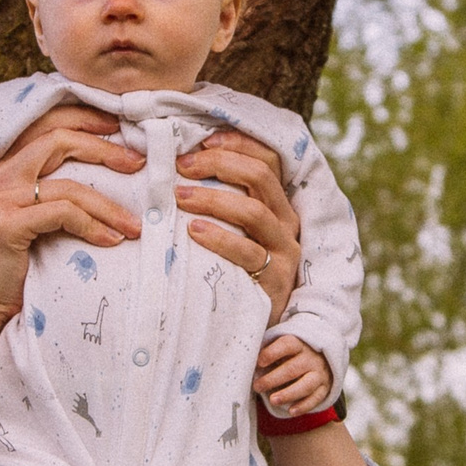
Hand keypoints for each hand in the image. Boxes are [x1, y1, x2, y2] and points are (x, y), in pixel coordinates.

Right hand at [0, 105, 144, 320]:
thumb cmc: (14, 263)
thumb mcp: (35, 219)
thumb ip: (57, 195)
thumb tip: (113, 181)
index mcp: (8, 168)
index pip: (45, 126)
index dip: (83, 119)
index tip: (118, 127)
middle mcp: (1, 176)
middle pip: (58, 141)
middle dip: (104, 149)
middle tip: (137, 164)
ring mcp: (1, 199)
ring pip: (69, 187)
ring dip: (108, 206)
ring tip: (133, 225)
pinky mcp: (8, 224)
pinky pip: (63, 214)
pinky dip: (93, 226)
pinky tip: (110, 241)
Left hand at [178, 130, 299, 320]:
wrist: (252, 324)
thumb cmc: (234, 268)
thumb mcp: (235, 231)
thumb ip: (221, 201)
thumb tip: (181, 164)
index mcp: (278, 204)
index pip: (268, 159)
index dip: (237, 144)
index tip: (201, 141)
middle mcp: (286, 222)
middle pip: (261, 177)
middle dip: (220, 164)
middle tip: (181, 167)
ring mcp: (283, 251)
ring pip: (254, 212)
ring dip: (213, 199)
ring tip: (180, 197)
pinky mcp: (274, 280)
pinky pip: (247, 253)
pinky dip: (218, 238)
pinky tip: (193, 231)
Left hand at [256, 337, 331, 416]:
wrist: (320, 359)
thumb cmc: (291, 354)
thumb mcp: (281, 346)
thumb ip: (267, 351)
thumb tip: (246, 360)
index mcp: (299, 344)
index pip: (287, 345)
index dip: (273, 353)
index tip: (259, 362)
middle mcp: (311, 358)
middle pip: (293, 368)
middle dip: (273, 379)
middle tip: (257, 386)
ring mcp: (319, 374)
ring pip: (306, 385)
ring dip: (288, 393)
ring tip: (273, 400)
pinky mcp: (324, 388)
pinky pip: (315, 398)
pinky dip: (303, 406)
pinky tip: (290, 411)